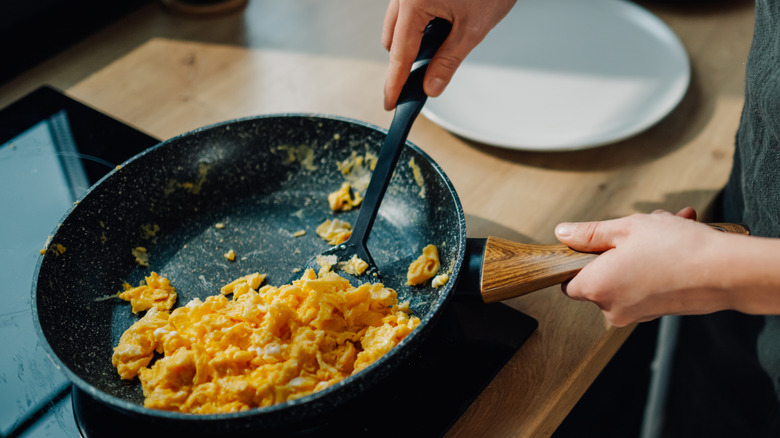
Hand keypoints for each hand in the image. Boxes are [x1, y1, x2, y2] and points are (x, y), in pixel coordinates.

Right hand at [382, 0, 516, 109]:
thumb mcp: (473, 29)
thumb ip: (448, 61)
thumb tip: (431, 86)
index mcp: (414, 3)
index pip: (400, 55)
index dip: (395, 83)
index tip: (390, 103)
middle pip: (393, 40)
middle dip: (405, 60)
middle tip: (425, 77)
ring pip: (399, 24)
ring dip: (413, 41)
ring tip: (445, 42)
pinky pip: (409, 10)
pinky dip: (420, 25)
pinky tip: (444, 25)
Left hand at [554, 208, 737, 326]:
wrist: (726, 273)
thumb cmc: (674, 248)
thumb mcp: (625, 228)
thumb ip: (589, 233)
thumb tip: (563, 233)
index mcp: (596, 288)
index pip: (568, 281)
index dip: (577, 261)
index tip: (594, 243)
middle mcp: (612, 308)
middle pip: (602, 275)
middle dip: (620, 246)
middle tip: (643, 225)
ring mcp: (637, 314)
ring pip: (629, 274)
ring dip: (644, 249)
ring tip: (669, 225)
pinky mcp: (658, 313)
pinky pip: (648, 282)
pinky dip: (658, 262)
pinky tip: (680, 238)